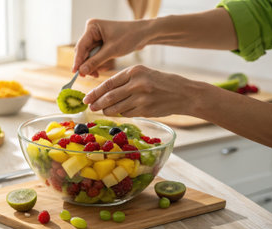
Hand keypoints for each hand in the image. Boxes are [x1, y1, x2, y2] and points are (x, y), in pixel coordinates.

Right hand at [72, 19, 149, 76]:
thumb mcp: (112, 51)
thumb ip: (96, 61)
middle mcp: (92, 31)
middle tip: (88, 76)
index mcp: (92, 27)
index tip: (75, 72)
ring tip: (97, 74)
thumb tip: (81, 71)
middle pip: (83, 51)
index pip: (81, 46)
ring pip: (88, 55)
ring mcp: (96, 37)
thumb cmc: (129, 37)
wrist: (144, 34)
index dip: (78, 60)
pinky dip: (97, 63)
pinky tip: (100, 70)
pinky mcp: (101, 43)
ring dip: (92, 65)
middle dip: (86, 64)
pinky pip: (94, 56)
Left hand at [83, 65, 202, 117]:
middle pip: (110, 96)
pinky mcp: (145, 110)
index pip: (109, 83)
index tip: (86, 98)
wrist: (185, 94)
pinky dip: (121, 113)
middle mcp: (137, 84)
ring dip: (107, 111)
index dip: (95, 92)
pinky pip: (126, 113)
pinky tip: (120, 112)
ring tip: (102, 111)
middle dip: (97, 103)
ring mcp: (141, 98)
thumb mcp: (144, 74)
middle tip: (90, 107)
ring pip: (116, 107)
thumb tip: (104, 92)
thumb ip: (125, 81)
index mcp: (135, 71)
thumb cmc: (162, 83)